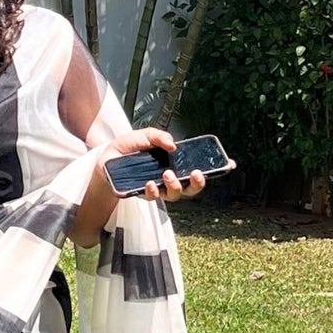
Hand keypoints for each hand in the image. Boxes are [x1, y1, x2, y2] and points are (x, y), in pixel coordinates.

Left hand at [73, 128, 204, 245]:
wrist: (104, 160)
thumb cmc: (126, 148)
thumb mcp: (142, 135)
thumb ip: (157, 136)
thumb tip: (173, 145)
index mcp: (173, 163)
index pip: (197, 168)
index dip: (214, 168)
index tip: (228, 164)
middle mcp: (169, 178)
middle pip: (191, 188)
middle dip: (197, 183)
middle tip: (195, 173)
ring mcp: (157, 188)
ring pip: (174, 195)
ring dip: (175, 186)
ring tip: (167, 174)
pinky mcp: (143, 194)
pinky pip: (153, 197)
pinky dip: (153, 190)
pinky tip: (149, 183)